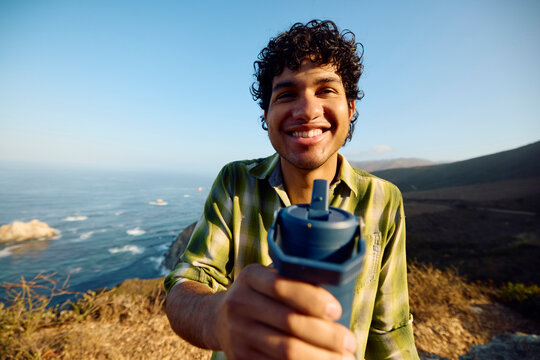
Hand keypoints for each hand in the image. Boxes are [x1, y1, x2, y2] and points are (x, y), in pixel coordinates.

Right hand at [214, 264, 356, 359]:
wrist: (216, 319)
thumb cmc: (260, 295)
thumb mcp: (268, 278)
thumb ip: (295, 278)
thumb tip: (341, 284)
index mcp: (250, 277)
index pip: (282, 286)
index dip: (312, 299)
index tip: (337, 311)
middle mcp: (239, 303)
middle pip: (289, 322)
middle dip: (327, 335)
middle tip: (351, 342)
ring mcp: (238, 333)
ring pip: (286, 350)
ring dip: (321, 357)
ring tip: (345, 359)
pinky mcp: (239, 358)